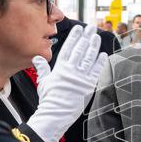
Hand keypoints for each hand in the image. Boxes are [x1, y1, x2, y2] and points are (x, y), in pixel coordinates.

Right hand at [27, 25, 107, 141]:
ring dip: (94, 46)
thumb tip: (37, 58)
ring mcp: (81, 77)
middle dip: (86, 37)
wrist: (56, 114)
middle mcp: (71, 70)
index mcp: (60, 68)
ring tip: (97, 36)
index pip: (68, 48)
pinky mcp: (89, 85)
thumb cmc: (49, 99)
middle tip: (91, 27)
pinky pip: (96, 71)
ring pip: (89, 57)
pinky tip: (103, 54)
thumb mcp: (43, 81)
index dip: (74, 37)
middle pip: (80, 49)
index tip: (79, 28)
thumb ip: (42, 68)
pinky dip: (100, 62)